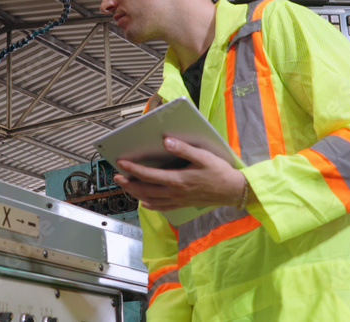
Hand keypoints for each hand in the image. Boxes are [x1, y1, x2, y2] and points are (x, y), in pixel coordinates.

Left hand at [113, 137, 245, 210]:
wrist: (233, 191)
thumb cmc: (219, 172)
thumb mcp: (203, 157)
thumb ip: (183, 149)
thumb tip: (166, 142)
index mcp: (178, 180)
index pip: (149, 175)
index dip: (133, 169)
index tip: (121, 163)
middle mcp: (175, 192)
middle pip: (145, 190)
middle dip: (129, 183)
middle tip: (116, 176)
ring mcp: (178, 200)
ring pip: (151, 200)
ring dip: (136, 194)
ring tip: (126, 186)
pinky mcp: (183, 204)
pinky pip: (163, 207)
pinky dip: (151, 205)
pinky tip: (145, 203)